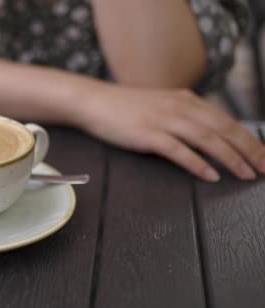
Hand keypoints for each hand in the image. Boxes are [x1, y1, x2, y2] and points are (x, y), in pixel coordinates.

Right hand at [78, 85, 264, 181]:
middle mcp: (179, 107)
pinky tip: (211, 175)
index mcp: (185, 100)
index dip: (248, 138)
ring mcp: (164, 120)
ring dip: (230, 158)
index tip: (262, 154)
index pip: (225, 119)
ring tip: (246, 173)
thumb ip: (180, 116)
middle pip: (223, 129)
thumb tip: (201, 136)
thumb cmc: (122, 107)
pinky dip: (198, 163)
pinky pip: (179, 150)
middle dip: (249, 149)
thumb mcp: (158, 106)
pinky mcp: (148, 134)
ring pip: (207, 139)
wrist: (92, 102)